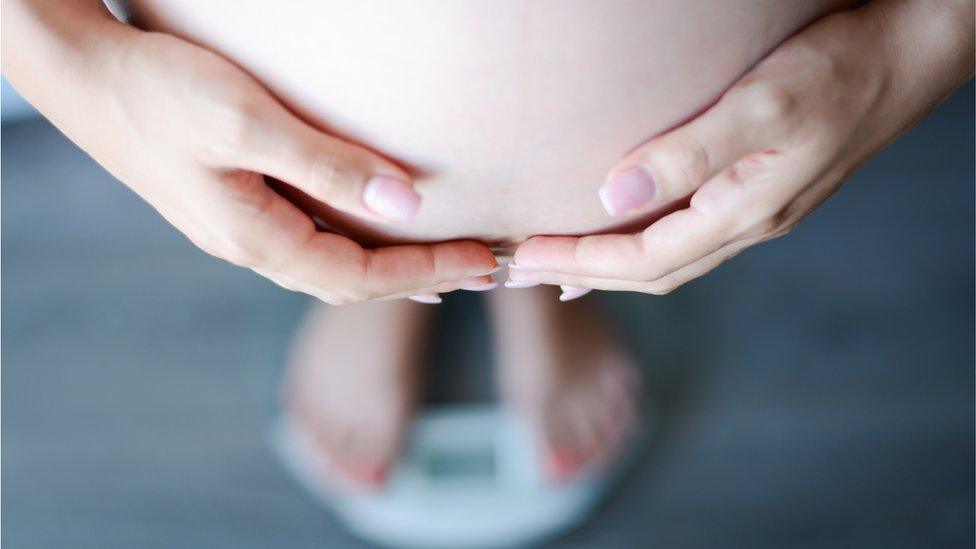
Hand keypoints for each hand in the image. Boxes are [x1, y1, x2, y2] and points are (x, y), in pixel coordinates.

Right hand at [3, 6, 497, 303]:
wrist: (84, 76)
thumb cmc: (159, 92)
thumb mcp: (247, 124)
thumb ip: (328, 167)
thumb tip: (406, 206)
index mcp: (256, 240)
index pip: (362, 279)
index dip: (428, 273)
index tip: (483, 261)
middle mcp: (251, 247)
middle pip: (353, 284)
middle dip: (422, 279)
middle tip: (484, 270)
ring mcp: (241, 230)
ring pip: (335, 265)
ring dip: (394, 269)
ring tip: (447, 265)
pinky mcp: (236, 206)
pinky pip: (315, 242)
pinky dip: (361, 247)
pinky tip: (379, 237)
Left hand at [510, 0, 973, 297]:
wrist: (908, 52)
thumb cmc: (841, 70)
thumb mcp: (763, 106)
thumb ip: (689, 154)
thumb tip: (611, 196)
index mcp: (744, 213)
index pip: (643, 260)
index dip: (579, 263)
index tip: (523, 257)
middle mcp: (748, 223)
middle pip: (651, 272)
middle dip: (582, 274)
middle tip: (519, 270)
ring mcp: (756, 210)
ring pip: (669, 258)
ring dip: (608, 267)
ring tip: (557, 267)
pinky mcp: (759, 188)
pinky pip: (687, 235)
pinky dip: (643, 245)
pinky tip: (623, 234)